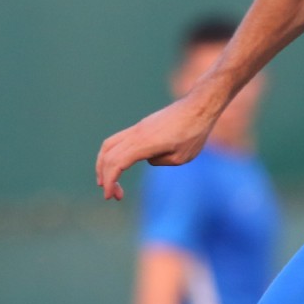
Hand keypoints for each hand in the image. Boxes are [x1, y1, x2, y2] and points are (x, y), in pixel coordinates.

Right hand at [96, 94, 219, 200]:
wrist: (199, 107)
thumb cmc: (194, 133)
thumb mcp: (180, 158)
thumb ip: (159, 161)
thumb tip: (148, 159)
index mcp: (144, 143)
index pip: (117, 163)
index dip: (110, 181)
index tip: (110, 196)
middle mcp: (136, 133)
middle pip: (108, 155)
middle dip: (105, 177)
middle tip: (112, 195)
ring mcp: (138, 128)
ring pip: (109, 144)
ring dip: (104, 163)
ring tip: (106, 180)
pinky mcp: (142, 126)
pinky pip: (119, 139)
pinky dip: (112, 154)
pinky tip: (120, 165)